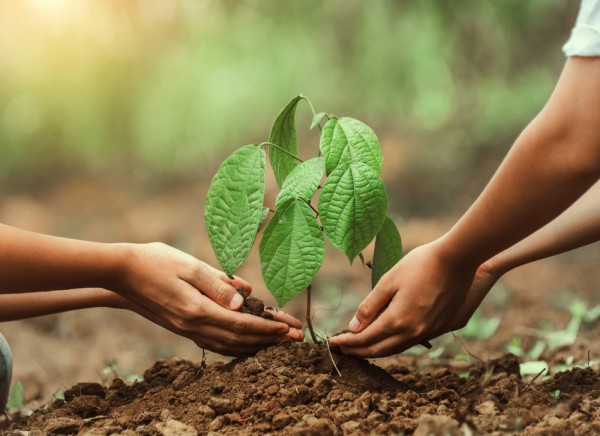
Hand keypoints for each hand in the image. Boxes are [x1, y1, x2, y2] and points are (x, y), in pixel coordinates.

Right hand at [113, 242, 302, 355]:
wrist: (121, 272)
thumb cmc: (156, 261)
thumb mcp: (190, 266)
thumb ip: (218, 284)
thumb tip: (245, 300)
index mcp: (197, 309)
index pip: (241, 325)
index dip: (268, 329)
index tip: (290, 329)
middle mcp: (192, 325)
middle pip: (239, 340)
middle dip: (270, 341)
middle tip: (294, 339)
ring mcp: (185, 330)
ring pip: (227, 347)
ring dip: (255, 346)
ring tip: (277, 342)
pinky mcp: (181, 327)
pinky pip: (214, 344)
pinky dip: (235, 347)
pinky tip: (246, 343)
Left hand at [328, 240, 478, 356]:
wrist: (457, 259)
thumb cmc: (421, 264)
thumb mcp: (389, 280)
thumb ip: (370, 306)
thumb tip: (353, 327)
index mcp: (398, 320)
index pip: (366, 338)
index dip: (347, 342)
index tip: (332, 342)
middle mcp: (414, 331)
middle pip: (380, 350)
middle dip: (359, 350)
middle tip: (343, 348)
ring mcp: (429, 331)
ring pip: (396, 349)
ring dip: (376, 350)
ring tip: (361, 346)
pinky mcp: (440, 328)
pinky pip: (411, 342)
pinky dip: (394, 344)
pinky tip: (388, 337)